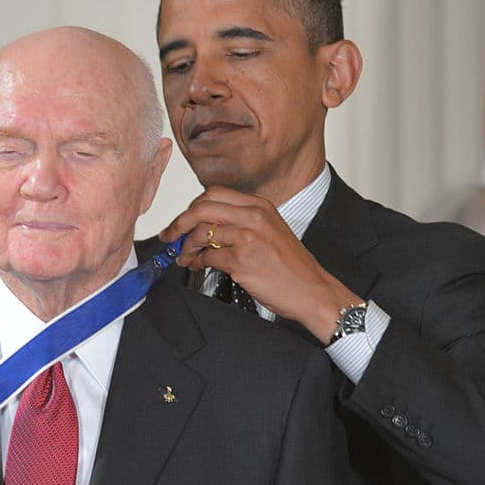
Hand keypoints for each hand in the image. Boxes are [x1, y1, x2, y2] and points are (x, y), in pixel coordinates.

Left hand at [158, 186, 361, 343]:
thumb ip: (243, 221)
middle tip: (172, 235)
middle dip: (180, 222)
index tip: (183, 219)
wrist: (312, 290)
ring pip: (201, 232)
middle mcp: (253, 216)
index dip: (192, 207)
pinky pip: (208, 256)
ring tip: (185, 256)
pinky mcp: (241, 260)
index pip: (214, 193)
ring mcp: (247, 237)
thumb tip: (208, 225)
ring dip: (187, 246)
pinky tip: (197, 266)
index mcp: (259, 206)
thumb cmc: (293, 266)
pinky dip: (196, 262)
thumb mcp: (271, 230)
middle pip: (202, 207)